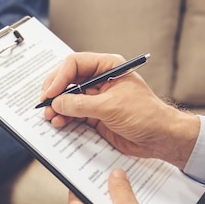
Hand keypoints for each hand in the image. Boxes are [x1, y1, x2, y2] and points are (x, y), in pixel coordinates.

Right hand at [41, 52, 199, 168]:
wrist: (159, 139)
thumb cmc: (146, 115)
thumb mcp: (110, 107)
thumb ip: (80, 104)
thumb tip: (57, 103)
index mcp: (107, 67)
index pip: (75, 64)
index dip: (59, 77)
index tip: (51, 93)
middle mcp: (99, 80)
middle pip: (67, 80)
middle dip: (54, 92)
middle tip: (44, 103)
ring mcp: (95, 98)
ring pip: (67, 98)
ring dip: (57, 107)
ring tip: (50, 117)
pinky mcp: (93, 115)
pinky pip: (72, 114)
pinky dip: (63, 118)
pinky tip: (59, 122)